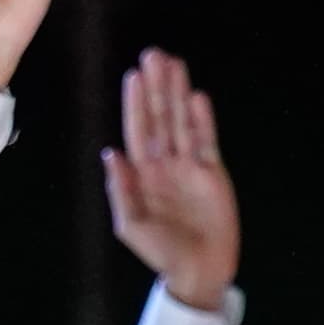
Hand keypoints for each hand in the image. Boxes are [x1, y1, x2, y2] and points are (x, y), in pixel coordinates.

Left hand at [101, 49, 237, 310]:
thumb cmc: (161, 252)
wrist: (199, 270)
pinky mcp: (213, 174)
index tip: (133, 75)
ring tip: (176, 64)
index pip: (137, 130)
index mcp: (141, 174)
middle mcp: (164, 164)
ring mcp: (189, 167)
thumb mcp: (132, 225)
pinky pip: (206, 141)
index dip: (134, 103)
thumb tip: (111, 153)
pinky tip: (197, 97)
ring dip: (178, 93)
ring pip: (182, 122)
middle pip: (160, 117)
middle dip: (157, 87)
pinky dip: (202, 120)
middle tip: (154, 54)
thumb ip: (121, 190)